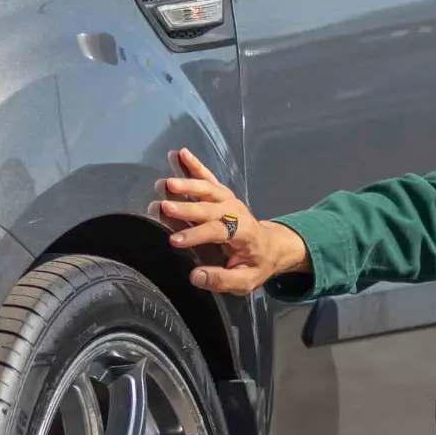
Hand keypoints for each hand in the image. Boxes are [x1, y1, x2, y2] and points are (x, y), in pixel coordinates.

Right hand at [154, 148, 310, 295]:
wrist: (271, 245)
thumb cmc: (256, 264)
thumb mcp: (246, 281)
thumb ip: (222, 280)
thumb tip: (196, 276)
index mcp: (245, 233)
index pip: (219, 231)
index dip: (197, 235)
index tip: (175, 240)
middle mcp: (237, 212)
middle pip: (210, 208)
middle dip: (186, 207)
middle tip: (163, 206)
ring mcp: (230, 200)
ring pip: (208, 189)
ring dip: (187, 185)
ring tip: (167, 183)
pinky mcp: (223, 194)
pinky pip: (209, 177)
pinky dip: (195, 165)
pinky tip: (181, 153)